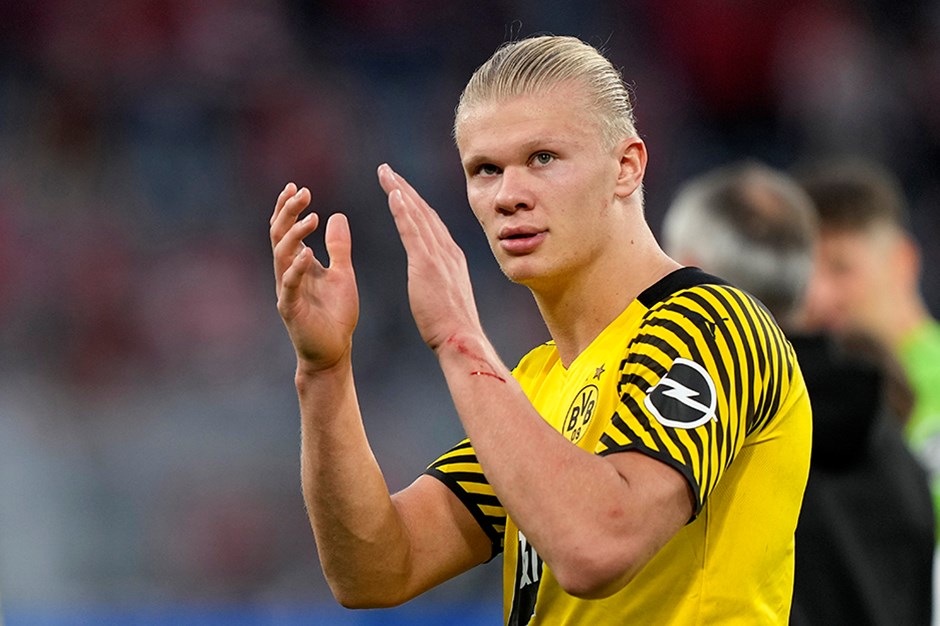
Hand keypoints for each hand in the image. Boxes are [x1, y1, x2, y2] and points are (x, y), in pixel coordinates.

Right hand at [270, 183, 358, 370]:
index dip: (289, 208)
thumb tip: (337, 215)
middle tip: (302, 192)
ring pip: (281, 256)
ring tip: (311, 217)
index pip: (287, 230)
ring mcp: (287, 291)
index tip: (297, 187)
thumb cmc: (336, 315)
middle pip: (279, 236)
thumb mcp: (342, 273)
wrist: (334, 351)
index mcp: (299, 264)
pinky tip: (307, 254)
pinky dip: (296, 269)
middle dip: (288, 212)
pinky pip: (289, 285)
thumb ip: (339, 247)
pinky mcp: (291, 309)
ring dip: (295, 234)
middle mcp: (288, 273)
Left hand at [377, 164, 482, 351]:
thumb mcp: (447, 298)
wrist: (461, 339)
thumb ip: (441, 284)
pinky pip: (413, 231)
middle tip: (387, 171)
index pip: (431, 223)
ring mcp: (439, 256)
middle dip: (405, 189)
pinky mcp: (427, 265)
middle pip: (424, 211)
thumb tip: (436, 286)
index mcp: (452, 258)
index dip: (415, 203)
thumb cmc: (452, 328)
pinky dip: (404, 210)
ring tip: (385, 173)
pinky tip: (394, 194)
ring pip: (418, 214)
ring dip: (400, 191)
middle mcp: (448, 251)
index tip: (401, 189)